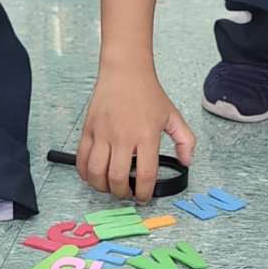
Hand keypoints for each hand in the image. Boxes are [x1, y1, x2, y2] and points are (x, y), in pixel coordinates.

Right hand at [77, 69, 194, 202]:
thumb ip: (185, 141)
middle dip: (121, 194)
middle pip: (116, 178)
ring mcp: (103, 134)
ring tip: (109, 187)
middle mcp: (123, 137)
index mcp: (146, 136)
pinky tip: (93, 176)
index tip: (143, 197)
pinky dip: (84, 173)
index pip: (144, 175)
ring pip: (95, 172)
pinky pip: (81, 159)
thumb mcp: (173, 116)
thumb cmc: (148, 93)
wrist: (125, 71)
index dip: (143, 193)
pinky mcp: (88, 130)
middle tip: (126, 194)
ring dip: (101, 186)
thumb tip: (187, 163)